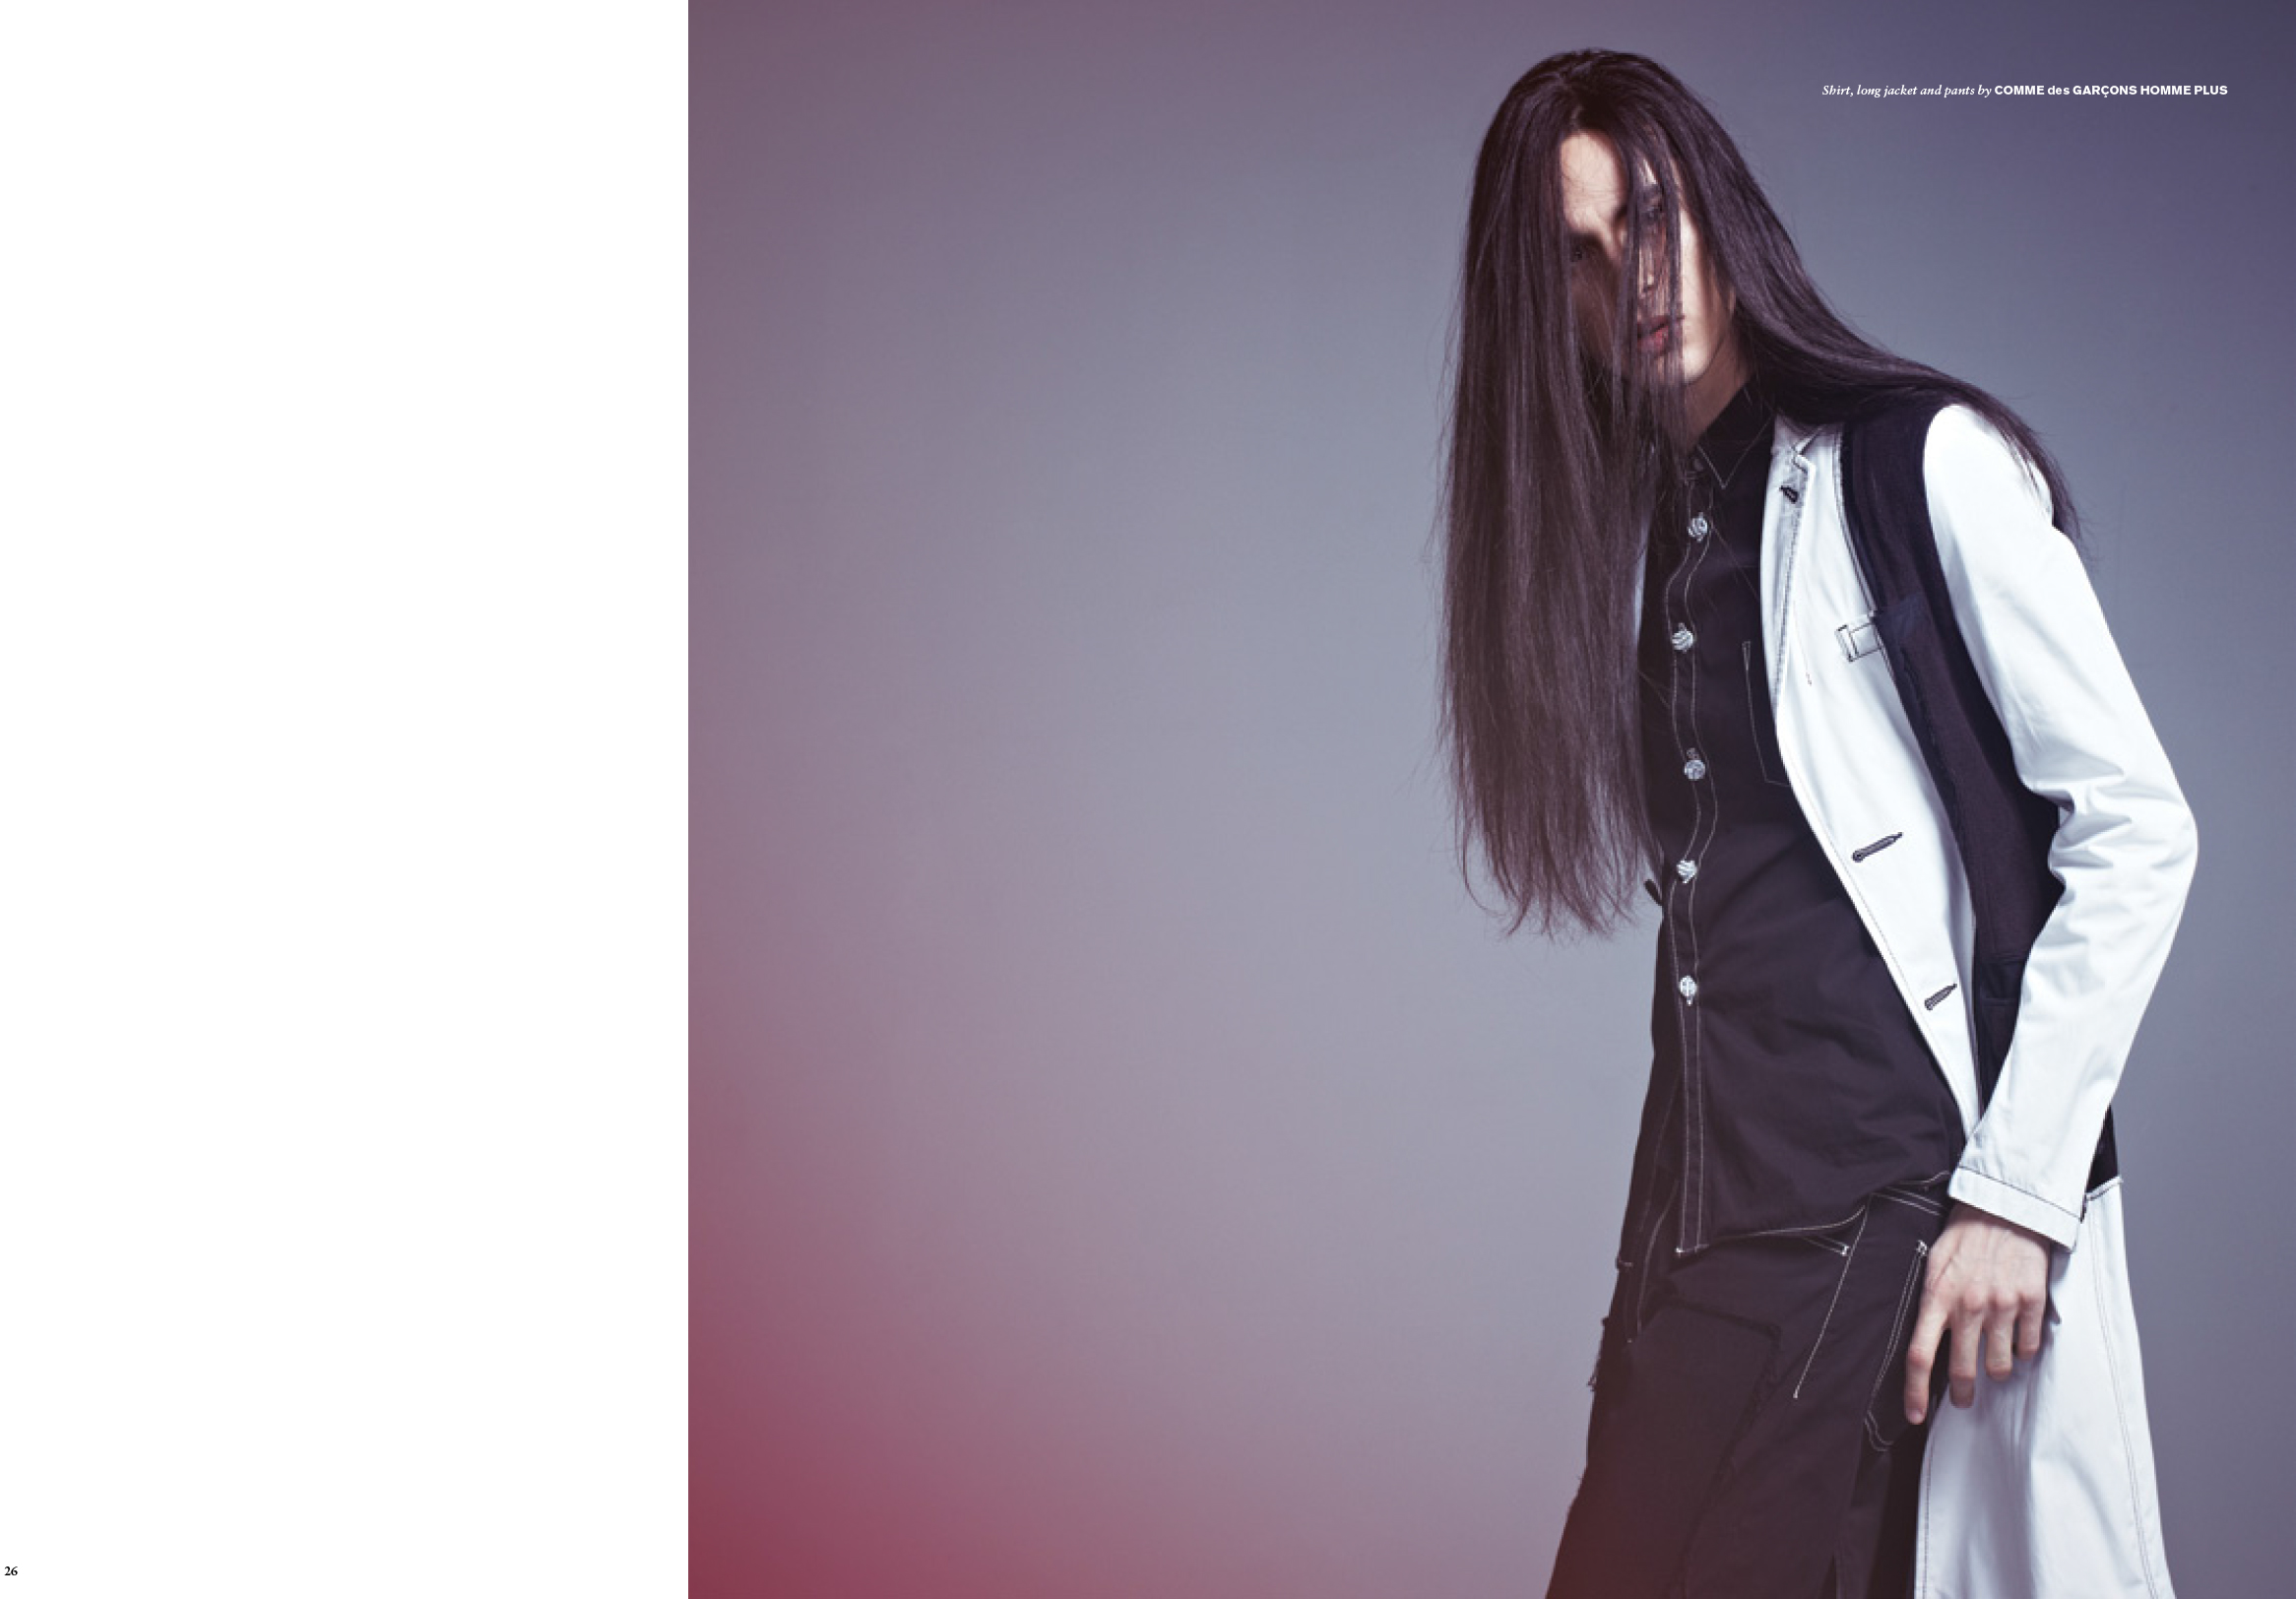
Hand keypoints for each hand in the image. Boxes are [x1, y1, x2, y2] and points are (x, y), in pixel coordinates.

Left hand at [1902, 1201, 2051, 1425]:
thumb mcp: (1935, 1264)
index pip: (1919, 1355)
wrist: (2006, 1210)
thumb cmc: (1966, 1237)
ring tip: (1992, 1359)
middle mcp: (1968, 1306)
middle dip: (1962, 1393)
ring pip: (1999, 1366)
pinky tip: (2016, 1337)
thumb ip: (1931, 1301)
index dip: (1914, 1391)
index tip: (1915, 1415)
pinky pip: (2027, 1347)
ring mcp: (2002, 1306)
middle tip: (1962, 1398)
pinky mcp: (2030, 1303)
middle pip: (1961, 1370)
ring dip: (1995, 1370)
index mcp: (1937, 1297)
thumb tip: (1926, 1340)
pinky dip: (2021, 1350)